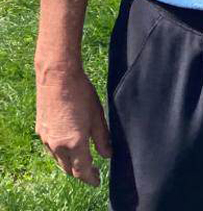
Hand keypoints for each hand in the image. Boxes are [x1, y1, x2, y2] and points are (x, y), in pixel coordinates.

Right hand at [35, 66, 110, 186]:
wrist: (57, 76)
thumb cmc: (81, 93)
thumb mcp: (97, 116)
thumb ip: (102, 138)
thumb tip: (107, 155)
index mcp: (74, 143)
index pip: (82, 171)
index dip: (91, 179)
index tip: (98, 181)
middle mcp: (58, 145)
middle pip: (69, 169)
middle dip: (81, 173)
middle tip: (92, 171)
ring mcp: (47, 139)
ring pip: (59, 161)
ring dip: (70, 164)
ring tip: (82, 159)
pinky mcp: (40, 131)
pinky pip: (51, 150)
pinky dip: (61, 153)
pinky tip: (68, 146)